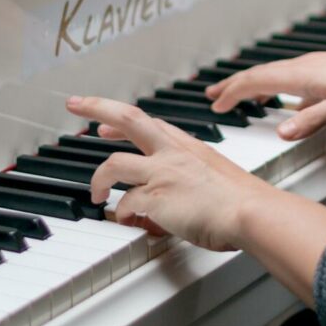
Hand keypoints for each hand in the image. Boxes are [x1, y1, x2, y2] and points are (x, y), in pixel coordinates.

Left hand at [65, 96, 270, 251]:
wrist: (250, 211)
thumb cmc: (242, 201)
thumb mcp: (216, 179)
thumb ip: (191, 183)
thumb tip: (176, 201)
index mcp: (188, 147)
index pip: (149, 125)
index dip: (123, 122)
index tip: (107, 124)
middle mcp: (172, 153)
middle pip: (128, 118)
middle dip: (97, 107)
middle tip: (76, 103)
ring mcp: (162, 172)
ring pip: (114, 163)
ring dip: (99, 179)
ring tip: (96, 193)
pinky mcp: (155, 196)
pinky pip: (124, 204)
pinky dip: (122, 215)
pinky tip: (129, 222)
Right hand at [207, 31, 325, 140]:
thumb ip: (312, 120)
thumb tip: (281, 133)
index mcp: (303, 73)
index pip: (258, 80)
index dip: (233, 92)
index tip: (215, 105)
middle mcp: (306, 67)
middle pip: (261, 74)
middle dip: (235, 85)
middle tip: (212, 95)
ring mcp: (317, 71)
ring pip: (276, 77)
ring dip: (254, 86)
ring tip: (239, 94)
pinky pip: (293, 83)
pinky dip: (278, 90)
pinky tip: (286, 103)